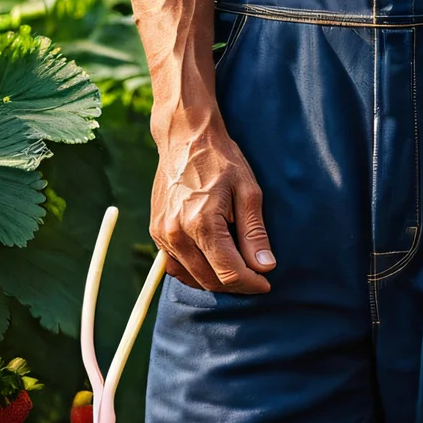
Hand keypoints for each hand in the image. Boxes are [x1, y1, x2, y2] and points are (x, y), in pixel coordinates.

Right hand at [151, 115, 275, 294]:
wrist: (185, 138)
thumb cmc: (221, 160)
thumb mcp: (247, 192)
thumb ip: (254, 234)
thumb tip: (265, 267)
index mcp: (201, 223)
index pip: (229, 273)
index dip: (251, 284)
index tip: (266, 283)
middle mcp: (177, 233)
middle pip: (210, 280)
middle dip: (235, 284)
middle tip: (254, 276)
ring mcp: (162, 234)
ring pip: (191, 278)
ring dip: (215, 281)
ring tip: (235, 269)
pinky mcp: (155, 231)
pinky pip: (175, 266)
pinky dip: (194, 272)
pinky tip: (211, 263)